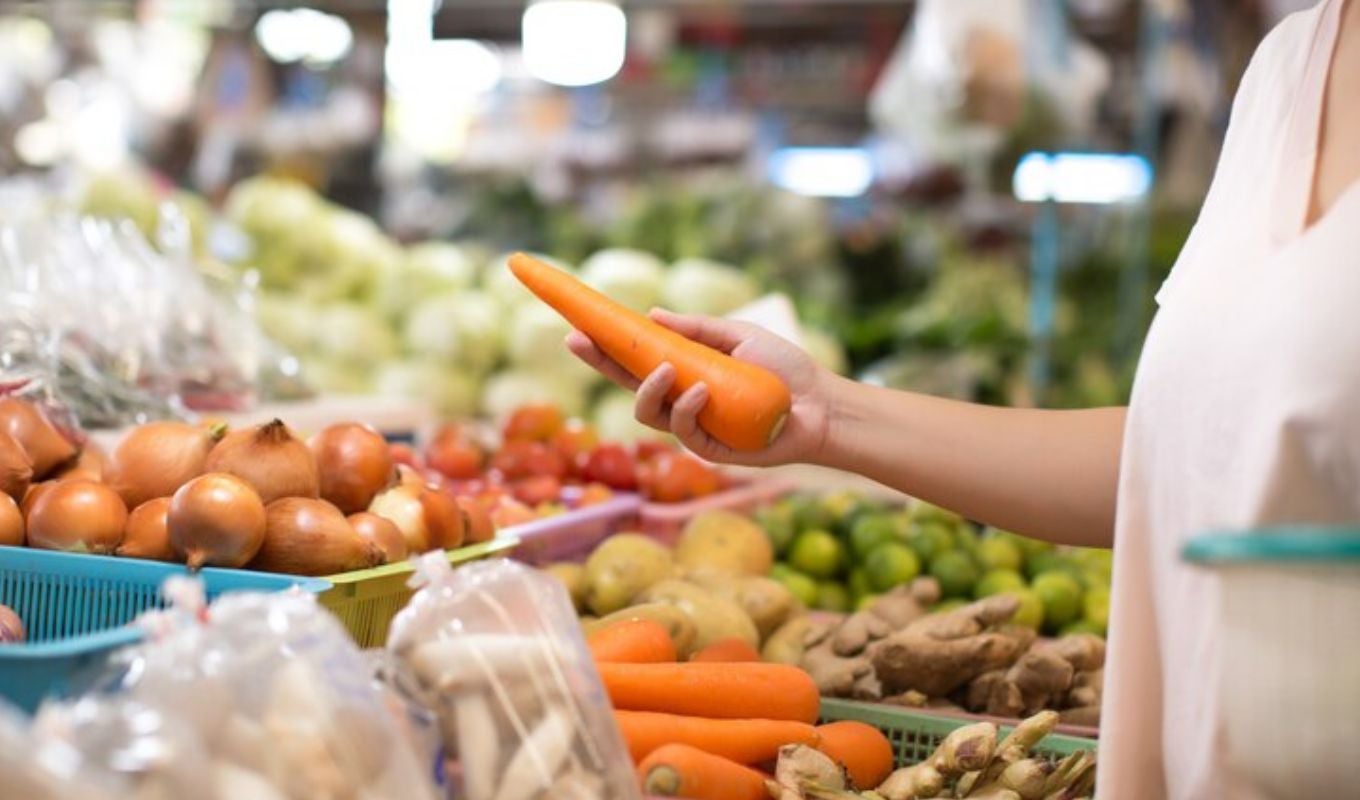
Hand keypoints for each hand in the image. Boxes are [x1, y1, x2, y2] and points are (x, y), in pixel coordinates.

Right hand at [565, 308, 835, 465]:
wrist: (823, 405)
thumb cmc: (785, 369)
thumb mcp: (738, 336)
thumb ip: (697, 329)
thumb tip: (652, 315)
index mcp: (684, 372)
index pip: (634, 360)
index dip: (604, 347)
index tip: (578, 327)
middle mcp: (681, 401)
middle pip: (627, 386)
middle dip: (600, 363)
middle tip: (578, 341)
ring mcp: (694, 427)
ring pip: (648, 413)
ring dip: (648, 389)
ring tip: (668, 368)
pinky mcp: (711, 450)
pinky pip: (685, 431)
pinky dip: (689, 407)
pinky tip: (703, 389)